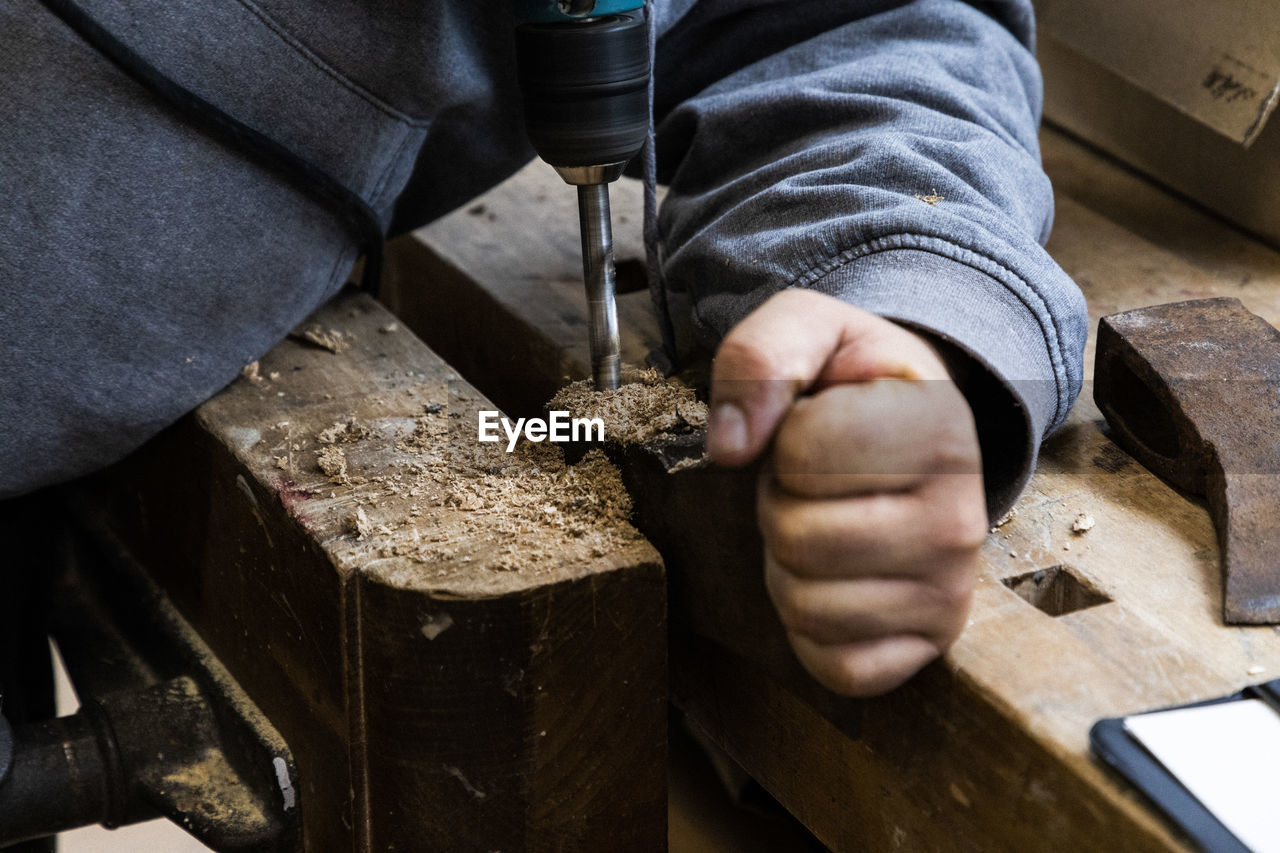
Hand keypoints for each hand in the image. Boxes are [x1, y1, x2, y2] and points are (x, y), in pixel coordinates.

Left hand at [707, 290, 985, 695]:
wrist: (912, 431)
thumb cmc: (853, 383)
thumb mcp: (809, 328)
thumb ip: (761, 355)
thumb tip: (731, 443)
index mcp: (942, 427)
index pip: (803, 453)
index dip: (784, 438)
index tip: (815, 427)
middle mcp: (962, 519)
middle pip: (798, 537)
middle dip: (781, 503)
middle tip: (815, 482)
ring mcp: (950, 591)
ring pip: (806, 605)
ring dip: (790, 563)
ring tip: (829, 520)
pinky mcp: (928, 645)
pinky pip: (836, 665)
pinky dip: (810, 628)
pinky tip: (836, 577)